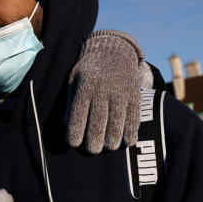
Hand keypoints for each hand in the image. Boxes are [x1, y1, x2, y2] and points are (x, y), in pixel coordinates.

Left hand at [66, 30, 146, 153]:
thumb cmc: (89, 71)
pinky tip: (127, 142)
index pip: (77, 119)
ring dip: (112, 141)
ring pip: (117, 125)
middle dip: (94, 143)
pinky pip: (134, 119)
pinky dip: (131, 133)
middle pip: (97, 126)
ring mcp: (120, 95)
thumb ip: (71, 103)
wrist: (113, 51)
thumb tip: (68, 126)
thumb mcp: (74, 82)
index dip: (75, 136)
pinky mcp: (134, 96)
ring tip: (108, 147)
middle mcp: (102, 93)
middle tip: (92, 150)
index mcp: (84, 90)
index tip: (74, 144)